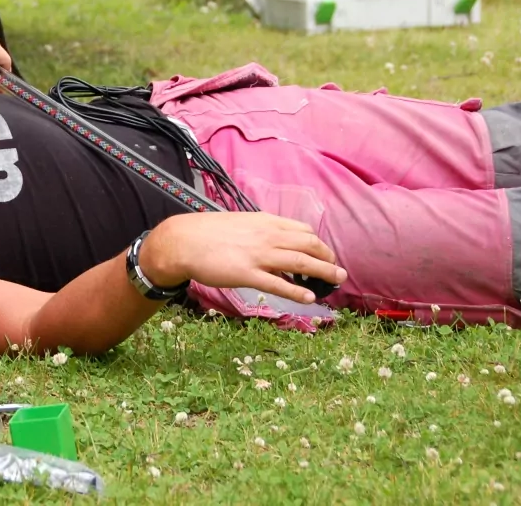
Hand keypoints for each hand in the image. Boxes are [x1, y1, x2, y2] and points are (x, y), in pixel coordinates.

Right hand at [138, 212, 346, 304]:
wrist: (183, 241)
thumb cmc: (207, 232)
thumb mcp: (239, 223)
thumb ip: (259, 231)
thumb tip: (272, 242)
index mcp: (265, 222)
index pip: (303, 230)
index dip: (319, 244)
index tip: (324, 255)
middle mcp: (267, 236)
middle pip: (310, 244)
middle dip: (328, 258)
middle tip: (337, 272)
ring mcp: (259, 255)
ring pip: (301, 262)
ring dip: (323, 273)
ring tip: (336, 282)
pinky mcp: (248, 274)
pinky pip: (279, 283)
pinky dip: (298, 291)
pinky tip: (310, 298)